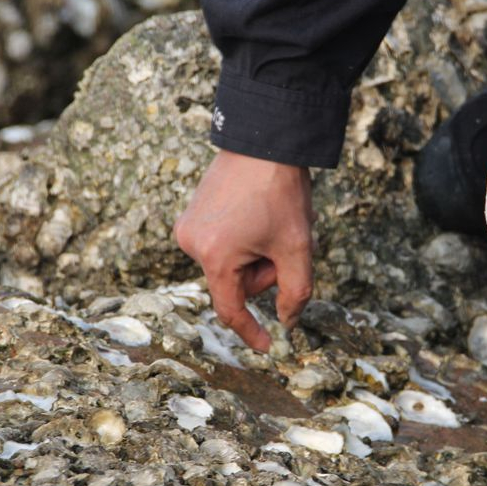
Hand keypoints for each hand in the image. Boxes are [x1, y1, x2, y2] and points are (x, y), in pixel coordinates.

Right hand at [174, 150, 314, 351]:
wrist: (264, 139)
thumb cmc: (280, 192)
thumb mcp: (297, 247)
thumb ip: (295, 292)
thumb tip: (287, 322)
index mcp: (215, 257)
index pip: (231, 309)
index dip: (251, 331)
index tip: (267, 346)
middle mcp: (192, 244)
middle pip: (238, 282)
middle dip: (266, 268)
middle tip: (286, 239)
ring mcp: (188, 227)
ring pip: (232, 263)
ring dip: (257, 251)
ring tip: (271, 218)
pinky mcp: (192, 213)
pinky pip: (224, 243)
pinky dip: (246, 237)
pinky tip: (258, 210)